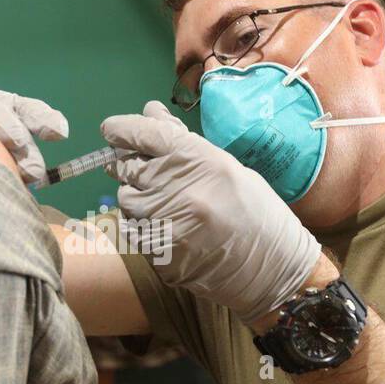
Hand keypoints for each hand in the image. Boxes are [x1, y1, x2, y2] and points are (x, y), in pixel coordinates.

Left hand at [100, 101, 323, 323]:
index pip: (145, 134)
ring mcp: (165, 223)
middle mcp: (178, 188)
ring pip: (126, 199)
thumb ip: (184, 143)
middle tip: (140, 170)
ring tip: (165, 205)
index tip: (111, 130)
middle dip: (128, 164)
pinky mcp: (157, 253)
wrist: (272, 270)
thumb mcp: (227, 167)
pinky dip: (139, 224)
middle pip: (129, 166)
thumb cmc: (257, 213)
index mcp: (201, 160)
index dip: (122, 129)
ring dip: (136, 197)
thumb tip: (149, 113)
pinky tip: (165, 228)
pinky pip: (131, 229)